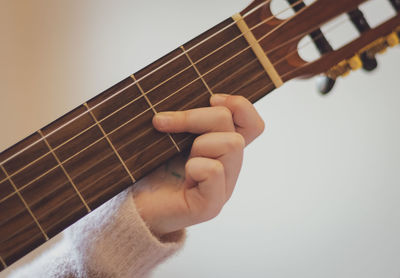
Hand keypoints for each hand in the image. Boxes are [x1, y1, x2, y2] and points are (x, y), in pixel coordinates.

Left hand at [133, 94, 264, 238]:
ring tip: (175, 156)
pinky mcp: (211, 205)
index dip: (240, 105)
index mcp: (222, 149)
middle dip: (197, 117)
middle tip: (162, 123)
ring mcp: (223, 188)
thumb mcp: (171, 135)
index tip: (211, 98)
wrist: (135, 207)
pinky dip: (195, 166)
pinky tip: (183, 176)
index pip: (253, 124)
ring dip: (198, 144)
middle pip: (236, 127)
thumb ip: (188, 119)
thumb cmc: (150, 168)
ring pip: (231, 144)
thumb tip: (191, 91)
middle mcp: (229, 167)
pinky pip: (214, 171)